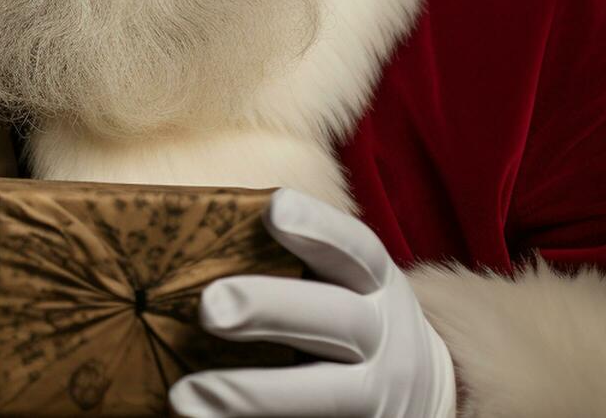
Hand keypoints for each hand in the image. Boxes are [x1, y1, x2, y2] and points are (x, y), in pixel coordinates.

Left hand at [169, 188, 456, 417]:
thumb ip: (295, 266)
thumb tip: (196, 240)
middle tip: (209, 308)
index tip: (275, 207)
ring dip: (250, 393)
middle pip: (336, 318)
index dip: (319, 227)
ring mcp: (377, 393)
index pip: (355, 249)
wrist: (421, 397)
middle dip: (271, 309)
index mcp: (376, 283)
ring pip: (323, 394)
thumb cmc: (351, 323)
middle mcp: (383, 335)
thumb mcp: (348, 287)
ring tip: (184, 395)